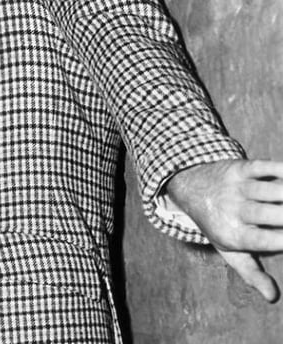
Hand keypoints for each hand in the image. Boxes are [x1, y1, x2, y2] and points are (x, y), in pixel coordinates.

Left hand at [166, 159, 282, 302]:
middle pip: (271, 214)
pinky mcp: (238, 169)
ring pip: (271, 190)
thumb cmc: (219, 224)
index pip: (265, 240)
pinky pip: (262, 167)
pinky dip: (281, 170)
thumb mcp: (228, 249)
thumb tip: (272, 297)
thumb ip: (251, 272)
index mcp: (233, 234)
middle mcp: (233, 210)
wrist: (190, 189)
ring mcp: (235, 188)